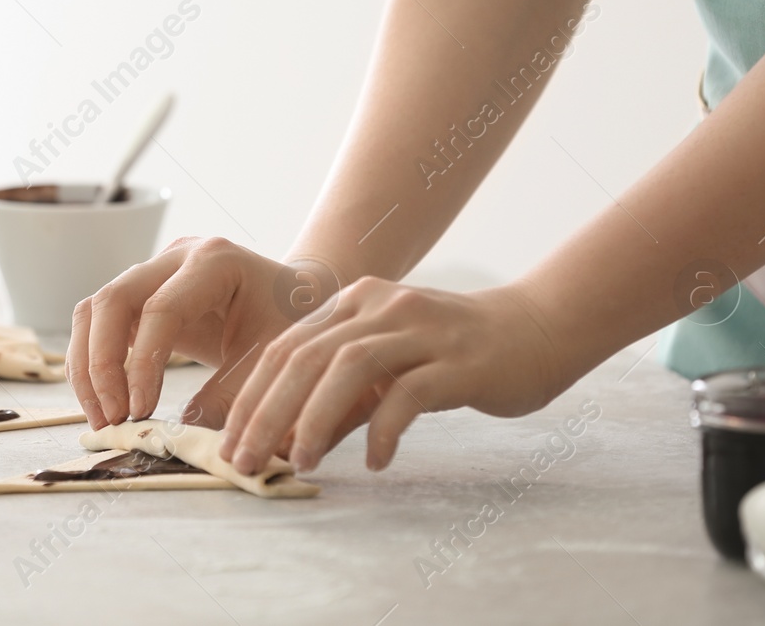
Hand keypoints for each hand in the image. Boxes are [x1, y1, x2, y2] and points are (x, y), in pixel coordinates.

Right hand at [66, 237, 329, 429]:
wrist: (298, 299)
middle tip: (113, 418)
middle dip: (102, 364)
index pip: (161, 309)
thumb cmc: (293, 324)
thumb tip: (181, 433)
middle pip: (113, 299)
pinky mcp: (141, 295)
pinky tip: (106, 403)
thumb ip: (232, 393)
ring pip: (95, 309)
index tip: (141, 412)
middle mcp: (177, 256)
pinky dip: (93, 363)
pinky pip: (100, 323)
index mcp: (215, 261)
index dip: (142, 363)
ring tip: (104, 419)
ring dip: (88, 367)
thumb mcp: (272, 359)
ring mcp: (154, 271)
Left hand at [219, 276, 568, 474]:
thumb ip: (341, 400)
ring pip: (348, 368)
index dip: (249, 397)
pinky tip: (372, 462)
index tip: (228, 444)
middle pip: (305, 356)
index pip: (283, 348)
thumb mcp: (386, 370)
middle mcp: (380, 307)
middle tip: (243, 461)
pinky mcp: (459, 360)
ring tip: (299, 462)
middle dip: (266, 412)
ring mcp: (420, 330)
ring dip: (314, 419)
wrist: (536, 330)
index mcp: (354, 303)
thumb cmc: (453, 357)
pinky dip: (383, 429)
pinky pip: (409, 394)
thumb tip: (287, 444)